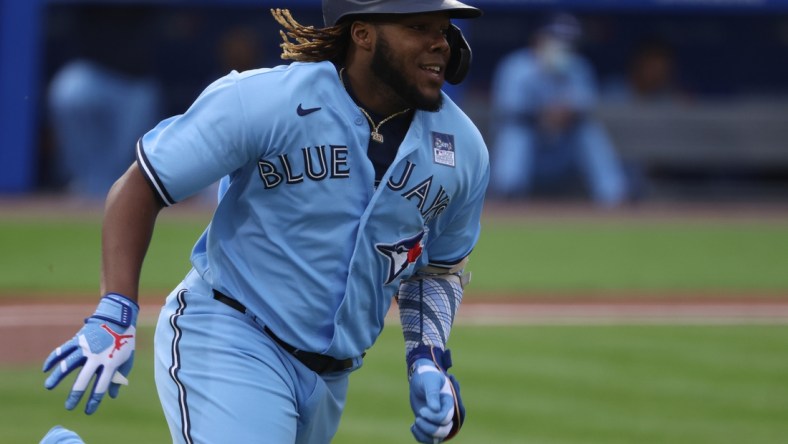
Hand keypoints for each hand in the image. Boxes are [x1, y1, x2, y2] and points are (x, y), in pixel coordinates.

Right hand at [43, 293, 137, 413]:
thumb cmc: (124, 341)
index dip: (94, 400)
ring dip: (56, 377)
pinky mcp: (78, 339)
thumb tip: (111, 396)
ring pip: (67, 365)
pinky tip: (46, 368)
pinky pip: (62, 350)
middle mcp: (96, 357)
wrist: (118, 318)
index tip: (88, 411)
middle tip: (69, 407)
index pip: (100, 387)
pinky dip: (53, 358)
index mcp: (110, 363)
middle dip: (75, 395)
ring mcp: (86, 348)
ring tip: (48, 387)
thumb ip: (119, 378)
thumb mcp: (127, 360)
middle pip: (83, 380)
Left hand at [409, 359, 455, 442]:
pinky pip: (428, 438)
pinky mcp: (429, 423)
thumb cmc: (427, 377)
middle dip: (430, 428)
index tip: (422, 410)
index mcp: (449, 403)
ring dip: (425, 434)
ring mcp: (437, 420)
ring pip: (437, 438)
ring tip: (415, 423)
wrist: (420, 378)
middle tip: (418, 418)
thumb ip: (433, 394)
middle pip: (444, 431)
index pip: (446, 418)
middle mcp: (445, 413)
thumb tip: (435, 409)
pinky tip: (413, 426)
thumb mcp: (430, 381)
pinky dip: (420, 436)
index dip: (434, 417)